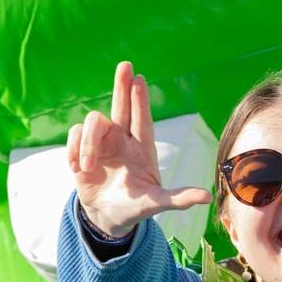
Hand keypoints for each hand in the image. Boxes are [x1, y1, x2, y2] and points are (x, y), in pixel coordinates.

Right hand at [66, 61, 211, 237]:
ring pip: (94, 122)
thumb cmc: (135, 206)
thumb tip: (208, 198)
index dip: (140, 100)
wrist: (107, 215)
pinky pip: (76, 135)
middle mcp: (122, 139)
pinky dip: (74, 150)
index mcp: (142, 148)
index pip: (142, 119)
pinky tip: (78, 168)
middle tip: (125, 65)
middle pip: (121, 106)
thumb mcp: (157, 203)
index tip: (139, 79)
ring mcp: (101, 142)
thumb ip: (179, 199)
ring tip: (87, 167)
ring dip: (89, 143)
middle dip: (122, 86)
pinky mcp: (82, 148)